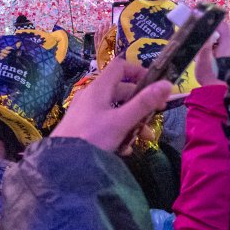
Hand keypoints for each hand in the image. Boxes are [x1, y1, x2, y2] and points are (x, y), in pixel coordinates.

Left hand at [50, 58, 173, 153]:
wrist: (61, 162)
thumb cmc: (91, 137)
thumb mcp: (121, 121)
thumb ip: (144, 103)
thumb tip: (167, 84)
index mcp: (99, 88)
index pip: (120, 67)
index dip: (139, 71)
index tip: (155, 86)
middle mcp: (91, 95)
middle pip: (121, 91)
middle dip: (141, 105)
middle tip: (155, 119)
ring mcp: (86, 111)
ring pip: (115, 110)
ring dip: (132, 122)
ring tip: (143, 140)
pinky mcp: (83, 126)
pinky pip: (105, 124)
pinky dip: (118, 132)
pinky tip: (124, 149)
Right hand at [194, 17, 229, 85]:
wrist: (220, 94)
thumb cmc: (211, 76)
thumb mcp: (203, 58)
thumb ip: (203, 42)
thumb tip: (202, 29)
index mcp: (228, 43)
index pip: (222, 24)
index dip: (211, 20)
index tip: (199, 18)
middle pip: (221, 32)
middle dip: (208, 33)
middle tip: (195, 35)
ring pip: (221, 41)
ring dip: (210, 41)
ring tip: (199, 47)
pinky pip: (222, 48)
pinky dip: (214, 48)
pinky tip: (206, 55)